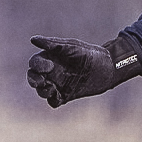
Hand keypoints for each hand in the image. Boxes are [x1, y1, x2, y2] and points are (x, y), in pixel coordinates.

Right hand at [27, 34, 141, 107]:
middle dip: (33, 80)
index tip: (49, 66)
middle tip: (41, 81)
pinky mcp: (66, 95)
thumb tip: (33, 39)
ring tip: (51, 89)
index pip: (35, 63)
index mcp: (51, 58)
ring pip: (42, 90)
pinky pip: (53, 101)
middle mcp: (52, 72)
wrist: (108, 68)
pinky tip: (58, 96)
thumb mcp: (72, 48)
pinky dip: (52, 101)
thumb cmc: (90, 55)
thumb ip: (53, 45)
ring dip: (42, 91)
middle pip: (33, 78)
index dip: (37, 66)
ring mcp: (58, 84)